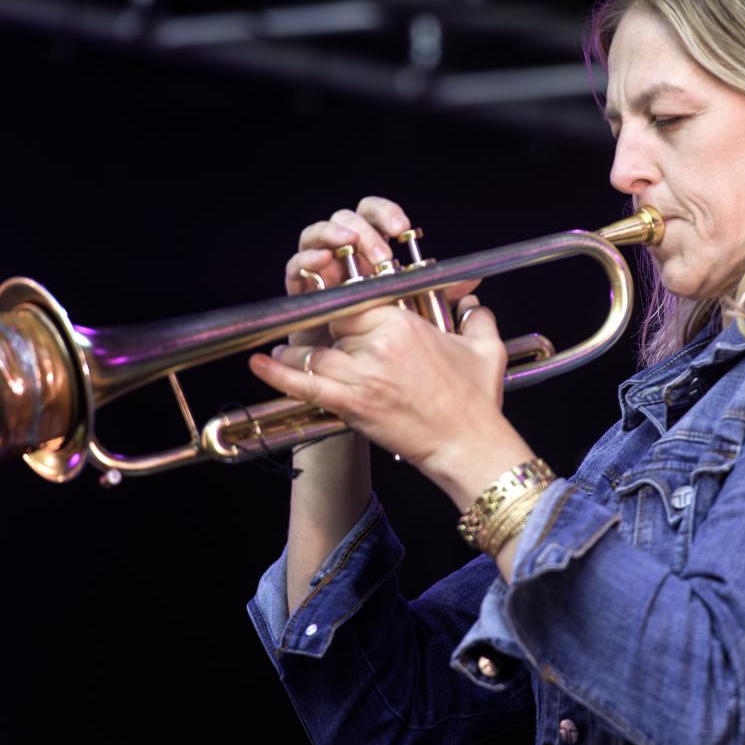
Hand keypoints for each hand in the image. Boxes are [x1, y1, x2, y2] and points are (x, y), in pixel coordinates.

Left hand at [251, 294, 532, 505]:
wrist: (468, 445)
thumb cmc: (477, 400)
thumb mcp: (486, 349)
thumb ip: (477, 316)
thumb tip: (471, 300)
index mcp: (404, 324)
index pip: (358, 300)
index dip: (348, 305)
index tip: (343, 308)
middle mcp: (378, 345)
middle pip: (335, 325)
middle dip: (329, 330)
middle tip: (323, 336)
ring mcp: (362, 375)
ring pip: (316, 352)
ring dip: (300, 352)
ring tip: (288, 352)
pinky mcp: (351, 405)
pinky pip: (305, 384)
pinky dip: (277, 374)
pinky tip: (258, 364)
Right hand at [282, 196, 477, 347]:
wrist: (363, 385)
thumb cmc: (392, 352)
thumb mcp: (425, 322)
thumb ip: (443, 297)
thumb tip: (472, 284)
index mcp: (374, 256)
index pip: (375, 217)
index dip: (385, 214)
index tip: (403, 228)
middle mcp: (346, 259)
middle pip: (345, 220)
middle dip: (362, 229)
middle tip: (380, 253)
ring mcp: (321, 274)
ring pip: (315, 237)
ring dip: (331, 235)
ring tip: (346, 245)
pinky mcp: (302, 295)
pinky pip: (296, 270)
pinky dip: (306, 261)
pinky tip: (320, 263)